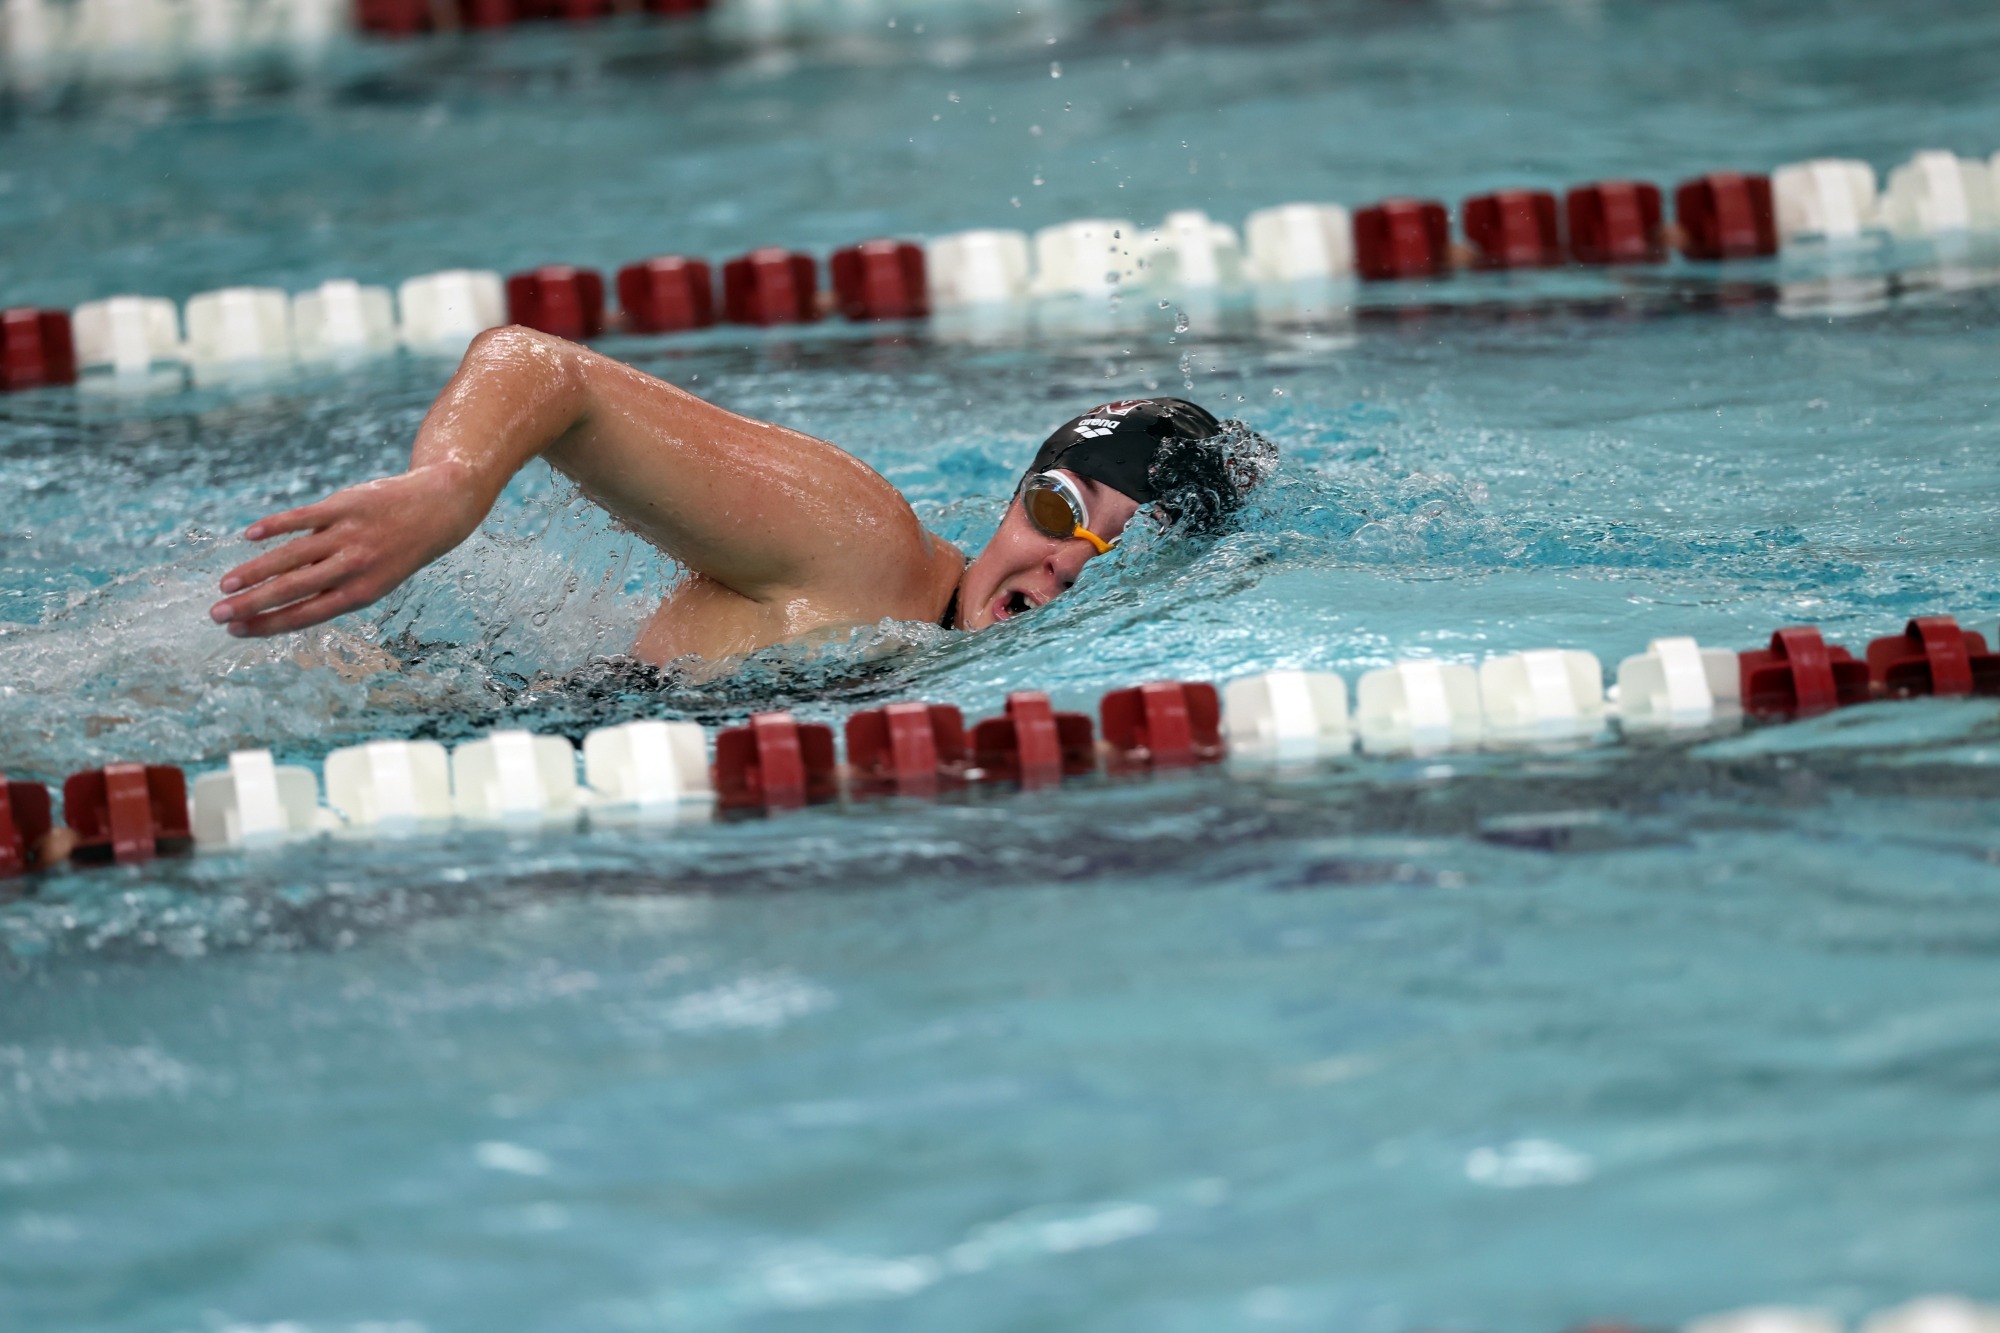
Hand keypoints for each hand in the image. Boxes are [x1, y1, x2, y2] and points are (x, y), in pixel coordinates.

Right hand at [210, 466, 485, 637]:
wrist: (436, 510)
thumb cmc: (395, 553)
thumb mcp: (373, 579)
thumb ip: (330, 586)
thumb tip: (278, 596)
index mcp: (361, 592)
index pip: (307, 614)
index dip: (269, 624)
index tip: (237, 631)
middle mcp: (354, 566)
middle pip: (293, 589)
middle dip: (252, 603)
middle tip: (217, 613)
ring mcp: (347, 535)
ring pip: (292, 555)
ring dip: (255, 570)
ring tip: (226, 583)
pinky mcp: (342, 506)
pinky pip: (302, 517)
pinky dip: (275, 526)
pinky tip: (250, 537)